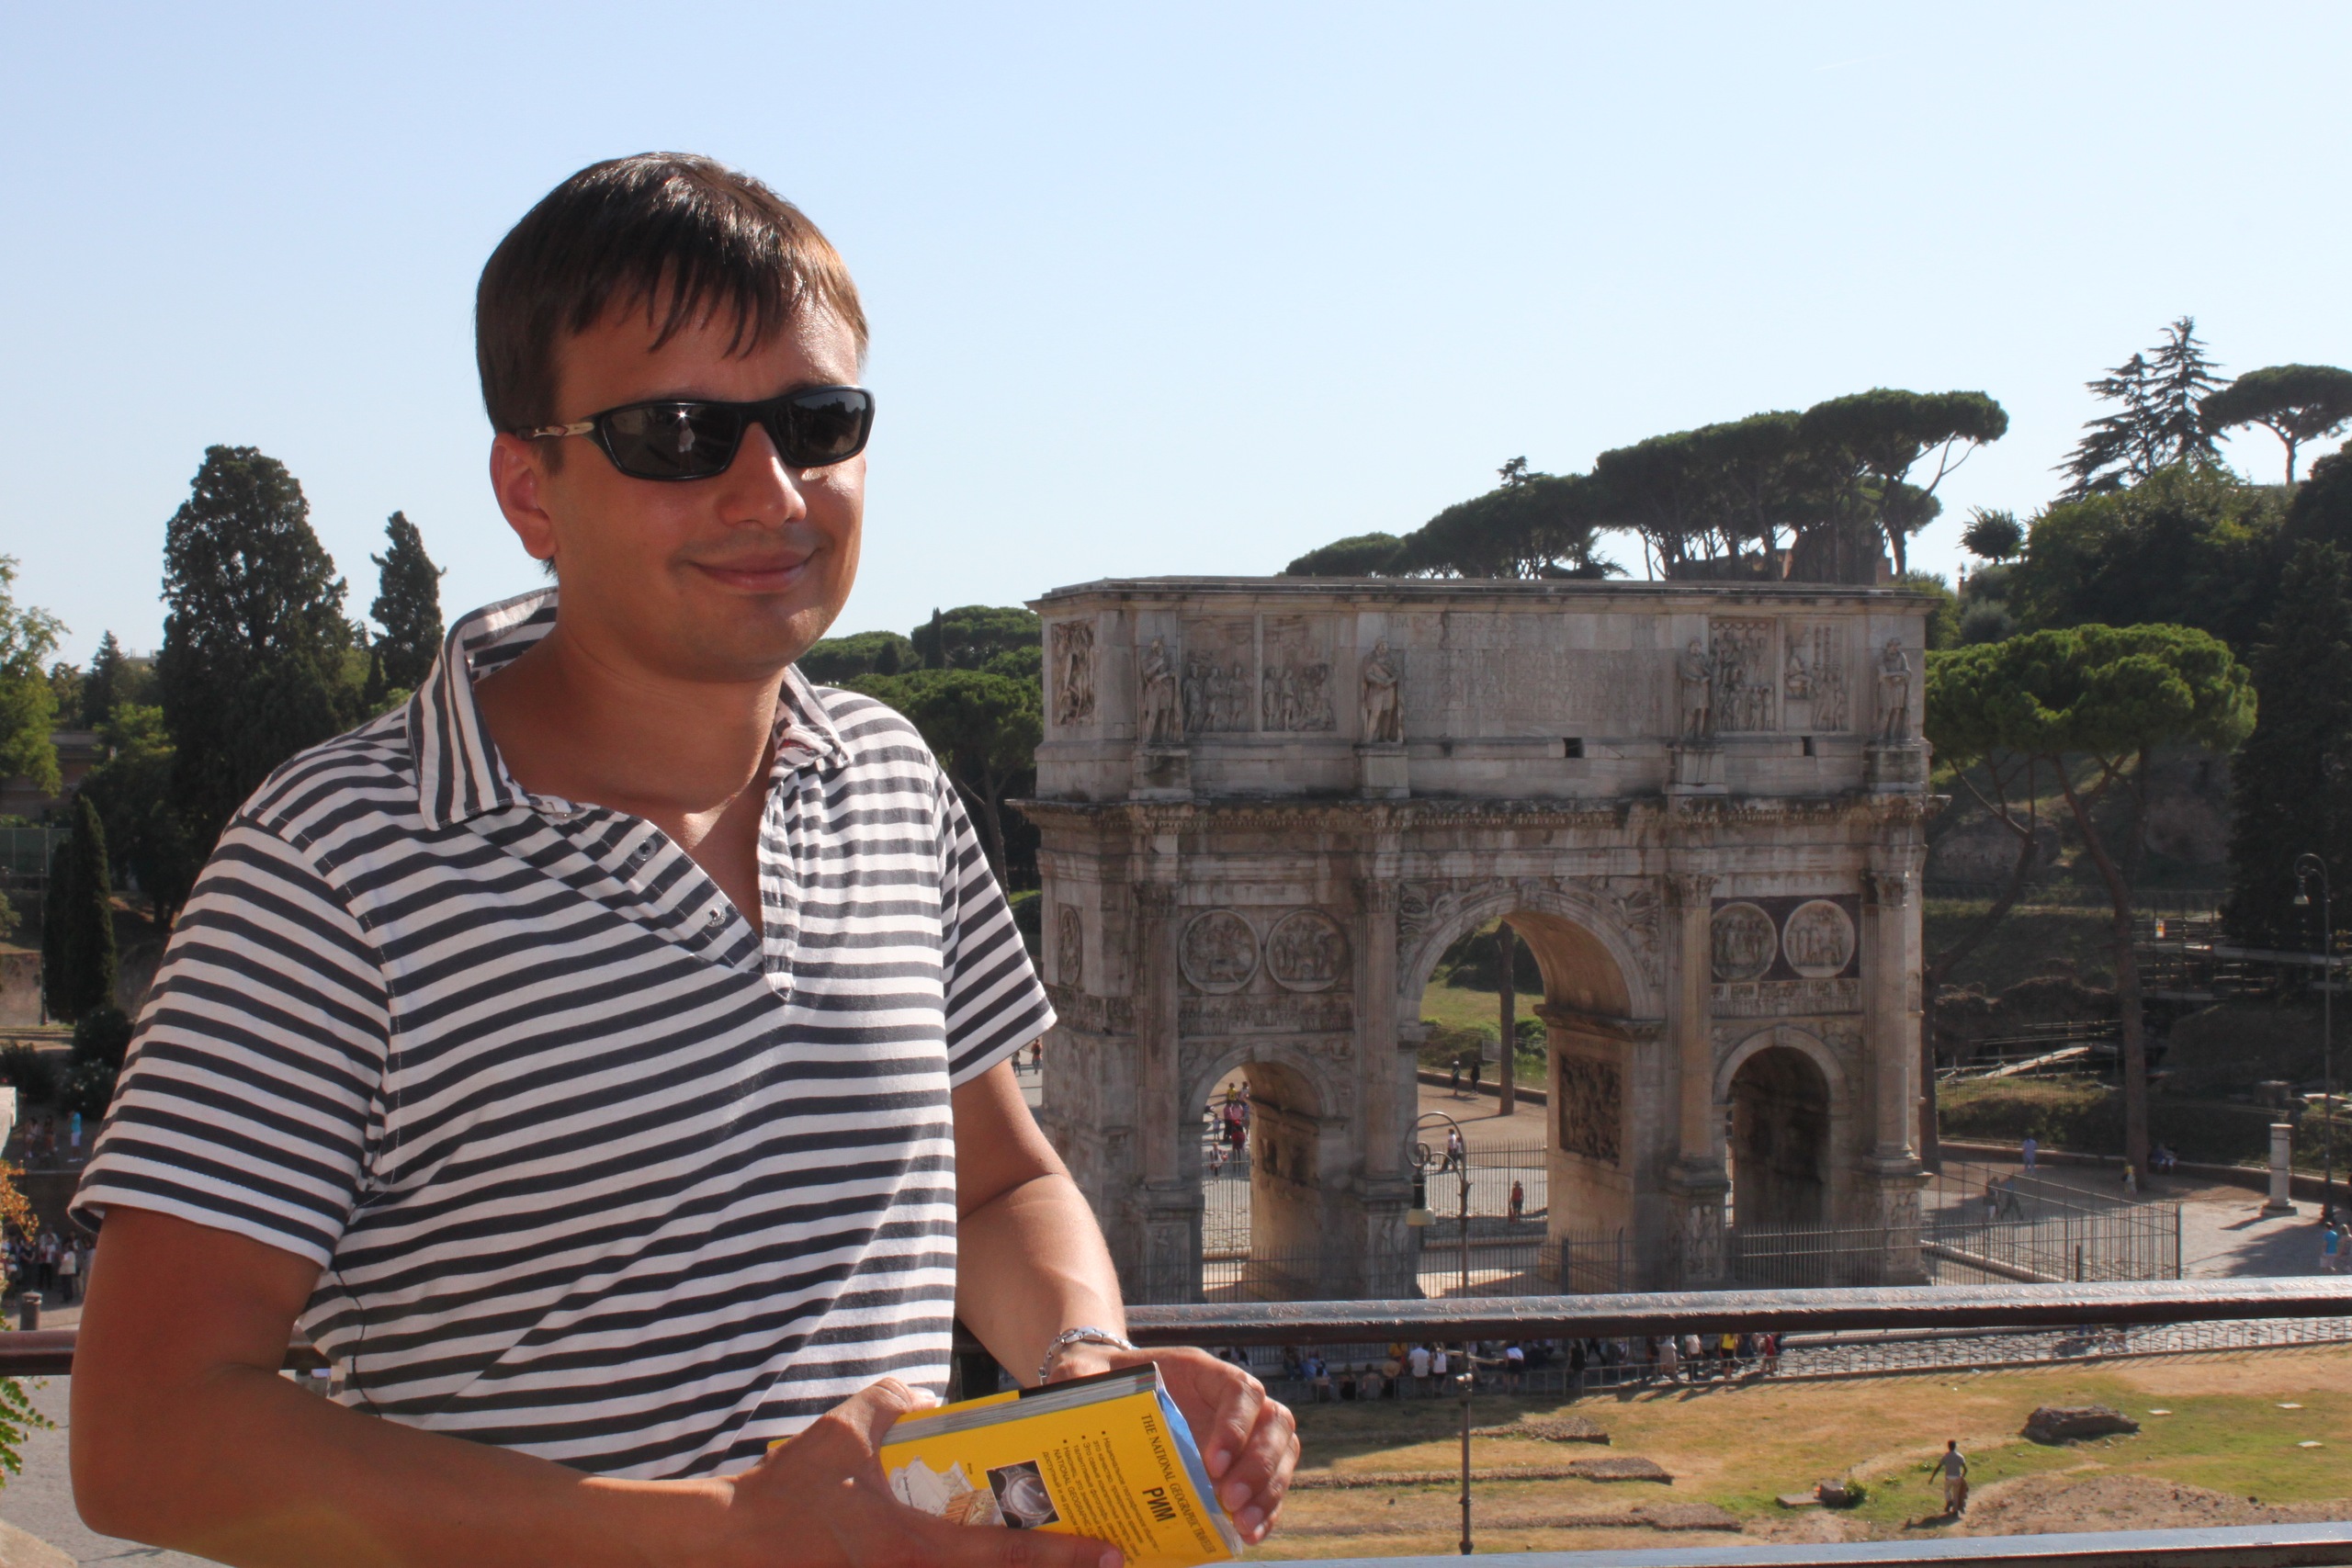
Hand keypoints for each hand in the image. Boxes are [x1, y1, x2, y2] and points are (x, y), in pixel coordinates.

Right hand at [717, 1379, 1120, 1567]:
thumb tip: (924, 1399)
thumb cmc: (787, 1491)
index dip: (1065, 1557)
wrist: (729, 1545)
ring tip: (1046, 1564)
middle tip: (1102, 1564)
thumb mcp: (846, 1428)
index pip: (1008, 1555)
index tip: (1110, 1554)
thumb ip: (894, 1402)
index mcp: (916, 1548)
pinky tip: (978, 1562)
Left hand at [1052, 1347, 1296, 1545]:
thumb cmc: (1102, 1381)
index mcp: (1202, 1372)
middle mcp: (1231, 1401)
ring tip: (1245, 1525)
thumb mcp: (1088, 1372)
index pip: (1240, 1390)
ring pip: (1282, 1453)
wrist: (1110, 1392)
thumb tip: (1069, 1383)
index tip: (1212, 1462)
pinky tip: (1248, 1534)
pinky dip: (1267, 1508)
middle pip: (1274, 1423)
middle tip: (1230, 1500)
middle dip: (1260, 1465)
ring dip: (1270, 1491)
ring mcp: (1241, 1433)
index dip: (1236, 1425)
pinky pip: (1269, 1484)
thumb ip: (1080, 1374)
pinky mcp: (1238, 1466)